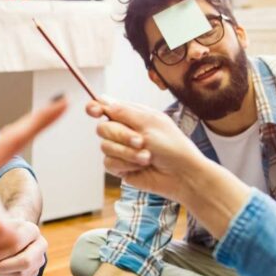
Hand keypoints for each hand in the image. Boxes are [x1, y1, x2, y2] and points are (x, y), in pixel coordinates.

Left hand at [0, 219, 46, 275]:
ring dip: (0, 272)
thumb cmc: (1, 229)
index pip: (16, 244)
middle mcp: (41, 245)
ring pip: (21, 274)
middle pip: (25, 262)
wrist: (12, 233)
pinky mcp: (34, 272)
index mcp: (32, 230)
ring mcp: (40, 260)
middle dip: (1, 267)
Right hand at [85, 98, 205, 199]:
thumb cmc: (173, 147)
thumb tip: (103, 100)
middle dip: (121, 136)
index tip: (94, 112)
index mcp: (133, 116)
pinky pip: (109, 163)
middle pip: (103, 128)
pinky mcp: (120, 167)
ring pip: (105, 147)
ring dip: (127, 153)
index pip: (106, 107)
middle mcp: (124, 131)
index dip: (95, 108)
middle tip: (141, 141)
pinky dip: (126, 165)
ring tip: (147, 157)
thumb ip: (124, 112)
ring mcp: (121, 150)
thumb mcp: (150, 124)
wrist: (182, 175)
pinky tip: (140, 167)